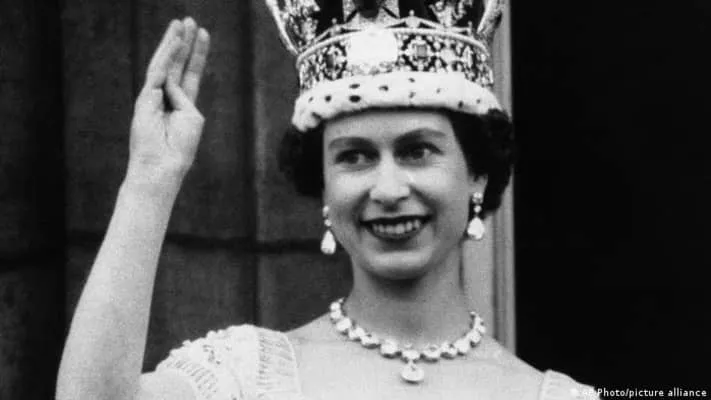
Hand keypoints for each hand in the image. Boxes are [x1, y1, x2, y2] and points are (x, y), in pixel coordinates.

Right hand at [127, 18, 210, 185]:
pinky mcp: (145, 98)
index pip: (190, 73)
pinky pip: (158, 72)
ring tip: (181, 23)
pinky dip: (168, 56)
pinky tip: (177, 42)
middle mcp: (167, 98)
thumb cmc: (180, 148)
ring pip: (164, 64)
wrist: (162, 166)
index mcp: (182, 105)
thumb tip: (171, 81)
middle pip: (177, 64)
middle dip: (184, 42)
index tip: (204, 34)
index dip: (197, 54)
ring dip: (174, 42)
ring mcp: (153, 97)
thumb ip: (185, 96)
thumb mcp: (191, 118)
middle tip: (189, 20)